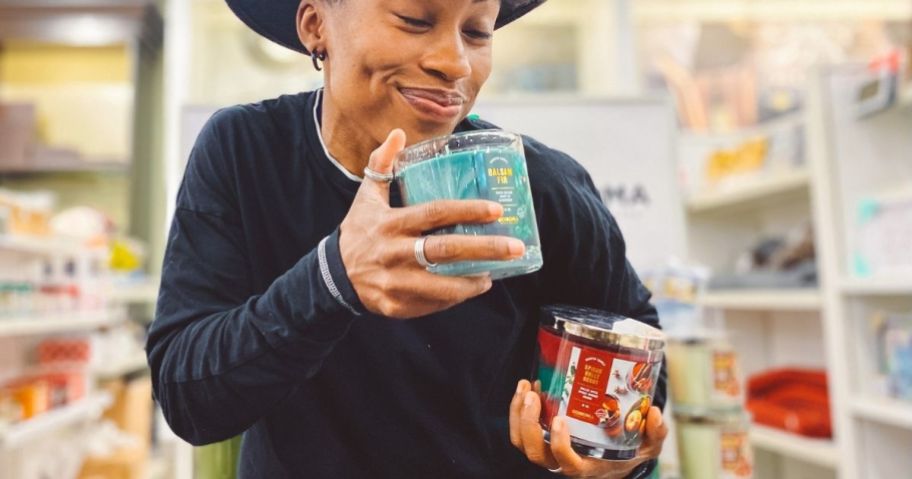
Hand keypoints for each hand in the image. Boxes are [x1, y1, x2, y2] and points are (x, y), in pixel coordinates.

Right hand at [339, 129, 525, 318]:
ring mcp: (395, 281)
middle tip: (516, 248)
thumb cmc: (358, 231)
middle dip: (486, 249)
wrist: (333, 276)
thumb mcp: (366, 196)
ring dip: (472, 281)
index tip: (496, 210)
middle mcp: (394, 252)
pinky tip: (468, 288)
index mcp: (391, 223)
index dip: (467, 210)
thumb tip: (397, 133)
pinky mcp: (396, 305)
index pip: (435, 213)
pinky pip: (431, 304)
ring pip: (442, 285)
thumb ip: (381, 164)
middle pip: (447, 250)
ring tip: (494, 275)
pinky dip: (453, 298)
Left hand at [509, 380, 667, 477]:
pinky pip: (520, 432)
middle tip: (533, 395)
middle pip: (535, 453)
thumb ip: (655, 432)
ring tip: (525, 387)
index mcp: (586, 466)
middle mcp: (563, 463)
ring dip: (518, 414)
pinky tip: (525, 388)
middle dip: (528, 424)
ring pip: (521, 442)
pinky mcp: (540, 439)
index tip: (559, 420)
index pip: (567, 463)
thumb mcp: (648, 446)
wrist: (613, 459)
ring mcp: (548, 452)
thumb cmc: (628, 451)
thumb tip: (654, 413)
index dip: (558, 445)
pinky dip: (516, 411)